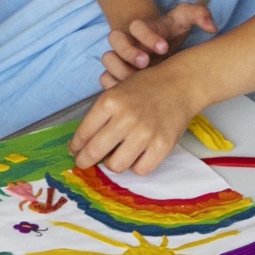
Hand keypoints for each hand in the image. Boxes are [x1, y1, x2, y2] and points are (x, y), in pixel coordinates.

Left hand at [69, 65, 201, 176]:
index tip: (74, 151)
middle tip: (83, 163)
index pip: (83, 133)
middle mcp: (126, 117)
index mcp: (110, 101)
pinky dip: (135, 166)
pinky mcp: (162, 146)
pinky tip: (135, 157)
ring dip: (111, 164)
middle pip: (94, 152)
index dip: (75, 147)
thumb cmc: (144, 87)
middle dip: (84, 161)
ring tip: (113, 157)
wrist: (179, 85)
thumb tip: (80, 145)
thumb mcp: (116, 91)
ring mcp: (145, 133)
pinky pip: (140, 170)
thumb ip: (99, 115)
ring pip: (116, 165)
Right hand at [101, 2, 215, 86]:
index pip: (136, 25)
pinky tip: (130, 93)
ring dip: (121, 69)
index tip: (165, 47)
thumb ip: (200, 15)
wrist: (160, 47)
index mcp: (142, 27)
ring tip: (139, 80)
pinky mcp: (116, 75)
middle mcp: (127, 41)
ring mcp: (119, 58)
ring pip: (108, 59)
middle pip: (116, 39)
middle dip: (130, 51)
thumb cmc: (171, 33)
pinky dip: (114, 85)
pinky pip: (105, 78)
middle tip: (147, 63)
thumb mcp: (186, 20)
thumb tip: (212, 26)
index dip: (147, 35)